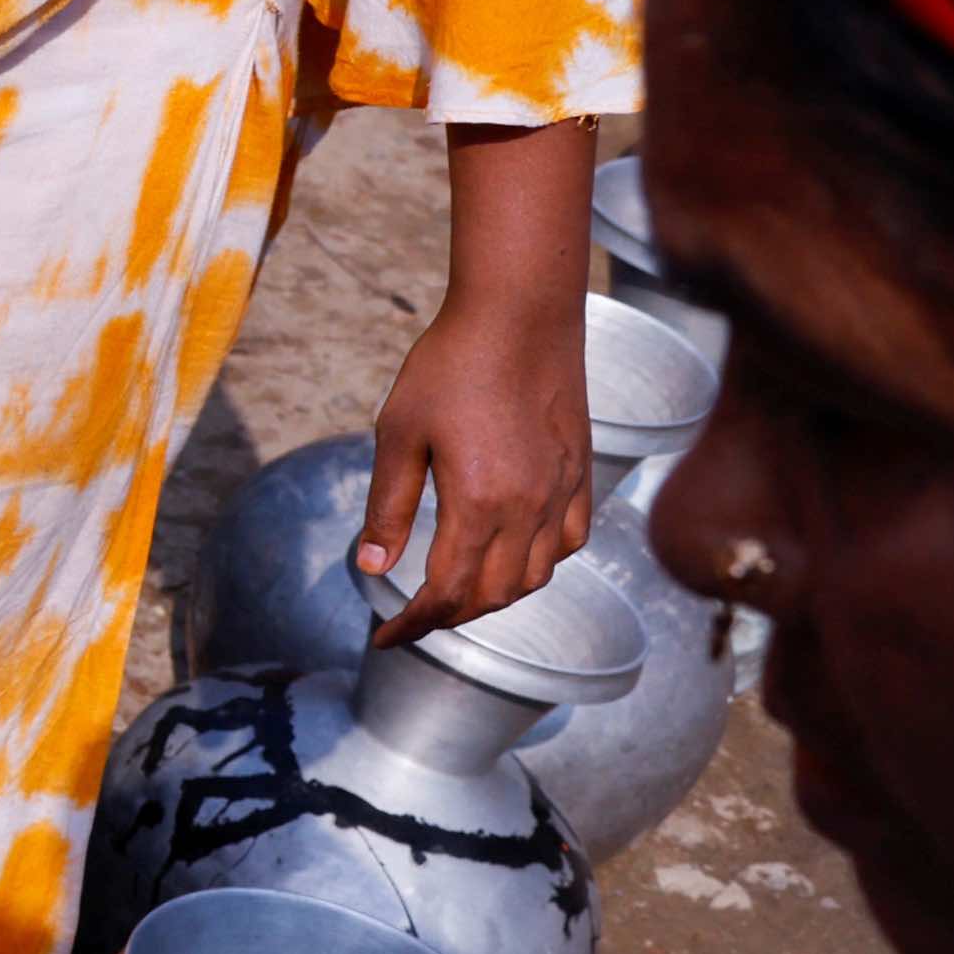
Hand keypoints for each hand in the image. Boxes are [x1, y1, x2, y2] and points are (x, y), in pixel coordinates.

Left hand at [358, 287, 595, 641]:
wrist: (519, 315)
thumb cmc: (449, 366)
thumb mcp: (398, 434)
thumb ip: (387, 507)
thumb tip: (372, 567)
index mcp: (478, 502)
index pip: (447, 593)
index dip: (413, 625)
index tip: (383, 638)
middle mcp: (530, 508)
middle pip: (492, 596)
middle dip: (448, 617)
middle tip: (411, 618)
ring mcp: (563, 493)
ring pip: (534, 577)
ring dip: (493, 598)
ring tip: (453, 595)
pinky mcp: (581, 474)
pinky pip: (569, 543)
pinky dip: (538, 565)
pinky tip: (511, 558)